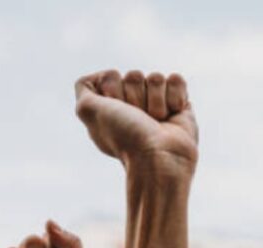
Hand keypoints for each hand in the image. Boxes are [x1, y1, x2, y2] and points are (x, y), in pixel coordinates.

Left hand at [75, 69, 197, 168]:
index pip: (110, 76)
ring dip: (155, 101)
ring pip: (156, 78)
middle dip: (136, 97)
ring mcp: (156, 103)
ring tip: (156, 122)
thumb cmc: (124, 137)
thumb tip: (95, 78)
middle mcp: (132, 106)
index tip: (117, 113)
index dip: (114, 91)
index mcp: (110, 108)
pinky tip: (171, 116)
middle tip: (139, 120)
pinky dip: (174, 97)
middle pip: (133, 75)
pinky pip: (176, 80)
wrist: (159, 157)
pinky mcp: (178, 103)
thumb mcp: (89, 112)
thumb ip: (83, 90)